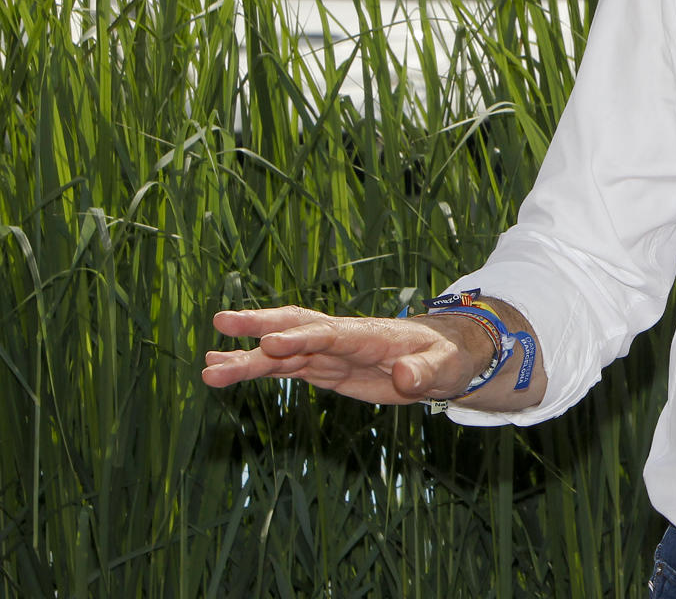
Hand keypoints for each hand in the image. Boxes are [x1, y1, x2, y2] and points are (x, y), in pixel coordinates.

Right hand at [202, 305, 491, 405]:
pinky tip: (221, 372)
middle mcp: (342, 338)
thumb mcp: (444, 368)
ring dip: (245, 359)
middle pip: (297, 326)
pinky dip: (254, 368)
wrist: (441, 358)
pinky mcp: (323, 367)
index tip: (270, 343)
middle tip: (222, 323)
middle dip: (261, 324)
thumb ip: (424, 372)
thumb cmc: (445, 359)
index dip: (301, 338)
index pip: (330, 334)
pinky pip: (282, 367)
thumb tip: (405, 377)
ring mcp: (329, 352)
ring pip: (281, 352)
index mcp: (369, 334)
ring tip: (206, 369)